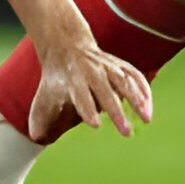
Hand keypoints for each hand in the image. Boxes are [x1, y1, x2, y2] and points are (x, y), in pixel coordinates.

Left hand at [27, 36, 153, 139]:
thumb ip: (41, 117)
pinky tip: (148, 109)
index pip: (80, 94)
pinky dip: (144, 90)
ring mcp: (108, 66)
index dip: (87, 108)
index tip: (96, 124)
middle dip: (116, 111)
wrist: (66, 46)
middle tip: (126, 133)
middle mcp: (91, 71)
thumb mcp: (44, 95)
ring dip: (136, 98)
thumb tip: (36, 137)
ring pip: (124, 80)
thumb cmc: (55, 80)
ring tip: (146, 119)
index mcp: (72, 78)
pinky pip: (135, 75)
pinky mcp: (120, 66)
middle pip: (105, 91)